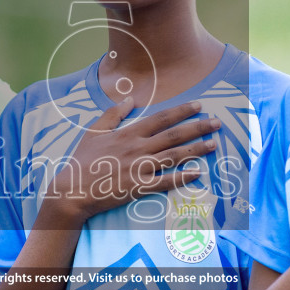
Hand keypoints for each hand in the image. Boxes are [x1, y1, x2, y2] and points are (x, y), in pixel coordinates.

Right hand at [42, 99, 216, 225]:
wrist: (73, 190)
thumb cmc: (82, 161)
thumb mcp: (94, 131)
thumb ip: (113, 114)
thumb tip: (129, 98)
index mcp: (128, 133)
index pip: (161, 118)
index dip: (182, 111)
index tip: (199, 105)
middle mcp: (138, 148)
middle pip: (174, 135)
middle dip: (198, 127)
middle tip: (216, 123)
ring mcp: (140, 168)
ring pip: (174, 156)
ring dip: (196, 150)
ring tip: (213, 144)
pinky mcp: (139, 187)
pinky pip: (166, 181)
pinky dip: (183, 177)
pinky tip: (197, 172)